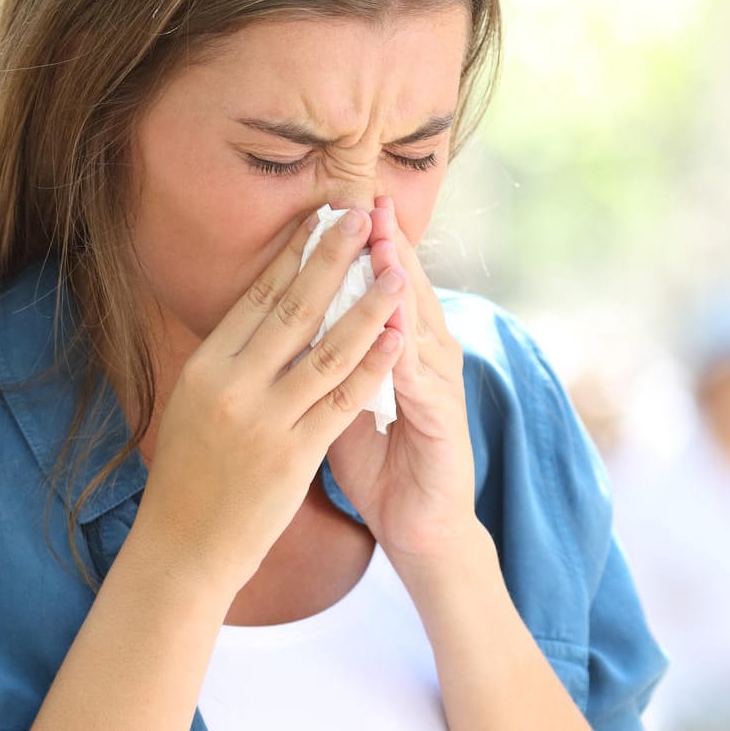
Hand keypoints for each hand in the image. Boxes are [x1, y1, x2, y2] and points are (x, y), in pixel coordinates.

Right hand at [134, 207, 407, 596]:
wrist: (184, 547)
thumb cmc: (191, 475)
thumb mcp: (194, 404)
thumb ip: (228, 360)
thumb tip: (258, 307)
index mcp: (204, 366)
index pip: (256, 297)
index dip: (293, 253)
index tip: (321, 216)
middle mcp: (230, 385)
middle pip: (292, 308)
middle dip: (332, 256)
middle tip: (362, 214)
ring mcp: (261, 420)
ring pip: (326, 348)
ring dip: (367, 303)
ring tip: (395, 268)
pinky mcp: (292, 455)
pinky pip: (343, 400)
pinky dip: (373, 363)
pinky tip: (397, 337)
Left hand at [326, 195, 479, 568]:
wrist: (422, 530)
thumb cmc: (380, 466)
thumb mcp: (341, 403)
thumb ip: (323, 361)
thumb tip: (283, 322)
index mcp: (398, 350)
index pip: (377, 286)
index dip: (361, 247)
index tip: (337, 204)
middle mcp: (425, 358)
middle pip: (405, 290)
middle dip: (388, 245)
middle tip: (370, 200)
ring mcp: (439, 386)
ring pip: (418, 324)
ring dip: (402, 285)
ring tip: (385, 246)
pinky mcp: (445, 421)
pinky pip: (423, 380)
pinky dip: (408, 350)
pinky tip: (397, 325)